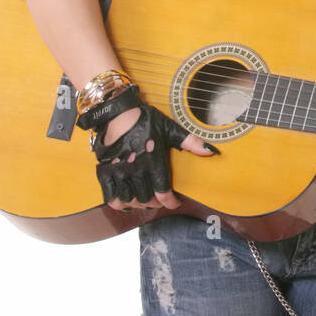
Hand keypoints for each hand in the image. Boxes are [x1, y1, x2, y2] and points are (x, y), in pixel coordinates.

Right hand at [93, 102, 217, 210]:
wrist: (116, 111)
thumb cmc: (145, 119)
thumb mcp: (169, 128)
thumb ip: (190, 142)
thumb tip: (212, 151)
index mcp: (153, 161)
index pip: (163, 192)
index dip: (171, 202)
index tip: (176, 202)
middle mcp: (135, 169)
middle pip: (147, 199)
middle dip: (156, 202)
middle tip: (160, 198)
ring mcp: (119, 172)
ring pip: (130, 200)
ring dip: (139, 204)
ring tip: (145, 199)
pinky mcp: (104, 171)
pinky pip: (110, 196)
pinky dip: (118, 202)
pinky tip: (125, 200)